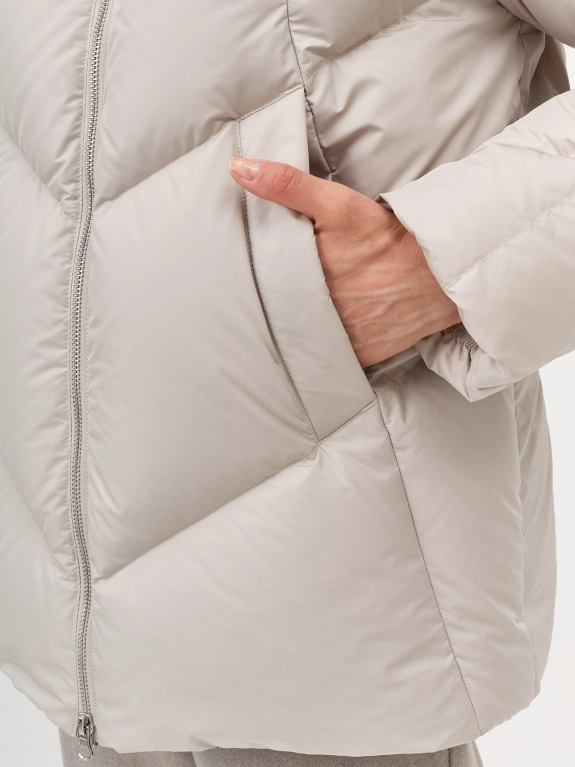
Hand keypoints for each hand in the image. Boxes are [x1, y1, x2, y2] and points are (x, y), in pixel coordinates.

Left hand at [229, 157, 459, 367]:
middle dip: (275, 301)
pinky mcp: (358, 355)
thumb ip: (285, 185)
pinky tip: (322, 332)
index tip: (250, 272)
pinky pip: (329, 355)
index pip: (262, 281)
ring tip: (297, 311)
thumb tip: (239, 169)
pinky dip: (323, 346)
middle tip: (275, 291)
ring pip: (302, 336)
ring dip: (296, 326)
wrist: (438, 272)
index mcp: (302, 276)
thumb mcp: (335, 204)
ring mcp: (338, 338)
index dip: (257, 276)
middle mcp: (316, 312)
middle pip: (280, 310)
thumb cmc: (385, 236)